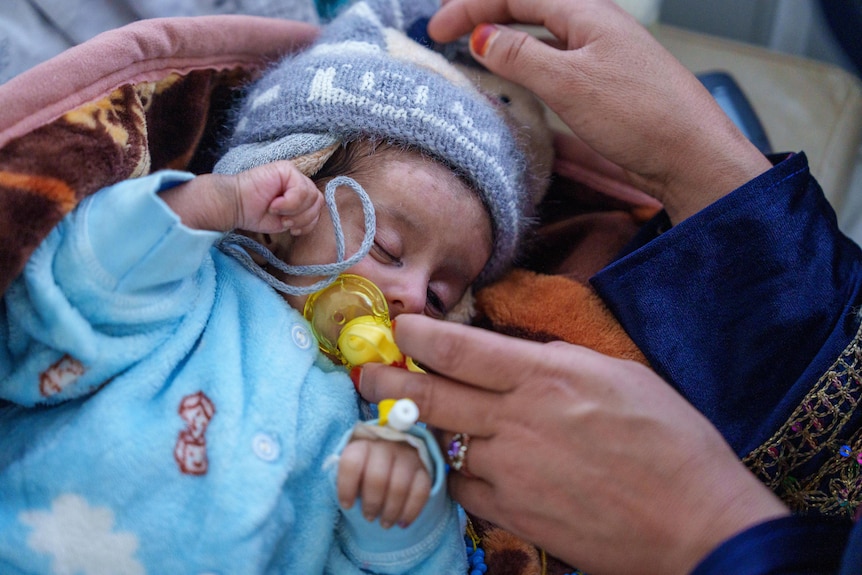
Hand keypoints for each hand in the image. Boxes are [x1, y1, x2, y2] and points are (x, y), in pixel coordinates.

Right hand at [160, 160, 321, 232]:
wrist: (234, 206)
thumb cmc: (254, 213)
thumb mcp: (285, 220)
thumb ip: (303, 216)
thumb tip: (316, 215)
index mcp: (299, 192)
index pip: (318, 206)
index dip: (309, 221)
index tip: (293, 230)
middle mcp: (298, 181)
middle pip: (318, 201)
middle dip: (303, 218)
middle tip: (285, 222)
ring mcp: (292, 173)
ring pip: (312, 196)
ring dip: (295, 211)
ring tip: (277, 213)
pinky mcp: (286, 169)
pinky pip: (300, 190)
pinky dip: (289, 203)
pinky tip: (274, 205)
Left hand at [337, 438, 431, 529]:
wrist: (395, 459)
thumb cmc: (367, 471)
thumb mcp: (352, 472)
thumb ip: (345, 482)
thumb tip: (345, 502)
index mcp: (362, 445)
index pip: (351, 463)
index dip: (346, 487)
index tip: (347, 505)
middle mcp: (386, 446)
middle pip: (377, 477)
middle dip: (371, 503)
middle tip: (369, 517)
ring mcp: (407, 456)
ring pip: (399, 485)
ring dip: (391, 510)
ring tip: (384, 523)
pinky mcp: (424, 469)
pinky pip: (421, 491)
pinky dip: (411, 511)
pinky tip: (402, 522)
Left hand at [356, 315, 788, 574]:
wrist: (694, 519)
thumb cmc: (669, 438)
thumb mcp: (615, 373)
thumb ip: (554, 360)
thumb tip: (512, 351)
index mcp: (545, 375)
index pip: (459, 348)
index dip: (419, 335)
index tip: (402, 328)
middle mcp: (517, 419)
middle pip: (431, 395)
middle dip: (389, 379)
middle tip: (367, 371)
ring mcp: (510, 469)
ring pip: (441, 443)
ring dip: (424, 428)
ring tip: (414, 417)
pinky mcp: (512, 511)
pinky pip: (462, 487)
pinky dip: (457, 472)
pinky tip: (467, 464)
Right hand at [429, 0, 772, 222]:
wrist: (691, 155)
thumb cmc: (640, 116)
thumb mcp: (570, 83)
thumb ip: (521, 56)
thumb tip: (481, 36)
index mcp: (587, 11)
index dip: (471, 6)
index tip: (436, 29)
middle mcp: (594, 25)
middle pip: (528, 5)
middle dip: (484, 13)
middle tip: (445, 31)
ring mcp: (601, 53)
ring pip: (541, 32)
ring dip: (504, 36)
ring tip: (471, 48)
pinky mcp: (606, 82)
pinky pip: (555, 58)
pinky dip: (526, 61)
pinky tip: (516, 77)